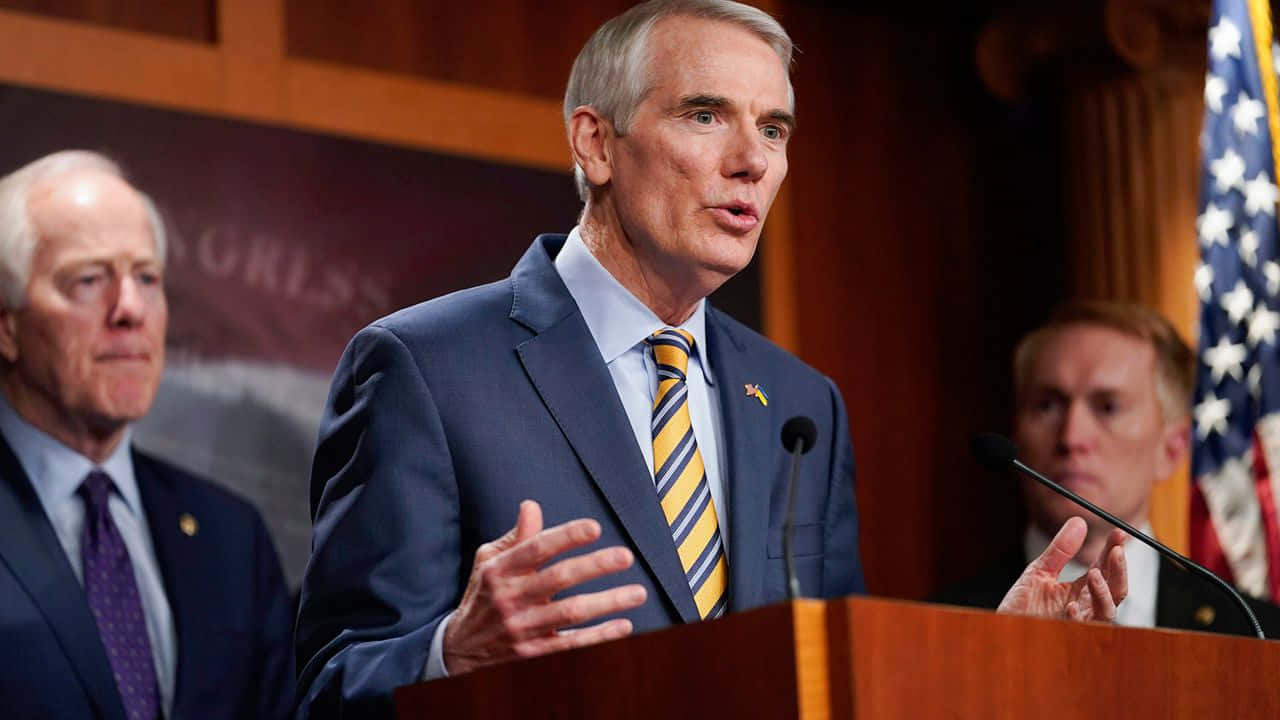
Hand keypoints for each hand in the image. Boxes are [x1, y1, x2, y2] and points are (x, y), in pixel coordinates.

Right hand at [442, 500, 646, 673]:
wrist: (459, 649)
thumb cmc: (482, 596)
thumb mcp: (488, 562)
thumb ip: (516, 537)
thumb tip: (532, 506)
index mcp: (499, 571)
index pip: (536, 549)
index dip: (566, 537)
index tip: (595, 528)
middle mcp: (510, 598)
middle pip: (558, 579)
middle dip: (595, 566)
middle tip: (625, 556)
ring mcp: (521, 628)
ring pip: (570, 613)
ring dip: (607, 602)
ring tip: (637, 592)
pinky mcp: (531, 653)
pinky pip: (570, 644)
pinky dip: (599, 637)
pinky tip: (623, 626)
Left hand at [997, 516, 1127, 621]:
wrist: (1002, 628)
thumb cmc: (1021, 605)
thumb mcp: (1039, 570)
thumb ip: (1060, 550)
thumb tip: (1079, 522)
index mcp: (1081, 590)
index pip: (1105, 569)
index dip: (1113, 551)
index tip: (1118, 532)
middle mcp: (1085, 606)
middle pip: (1115, 590)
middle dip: (1119, 570)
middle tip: (1115, 551)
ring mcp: (1078, 622)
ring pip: (1106, 611)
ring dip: (1103, 592)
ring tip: (1093, 573)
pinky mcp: (1065, 634)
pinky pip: (1081, 630)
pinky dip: (1078, 618)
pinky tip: (1070, 606)